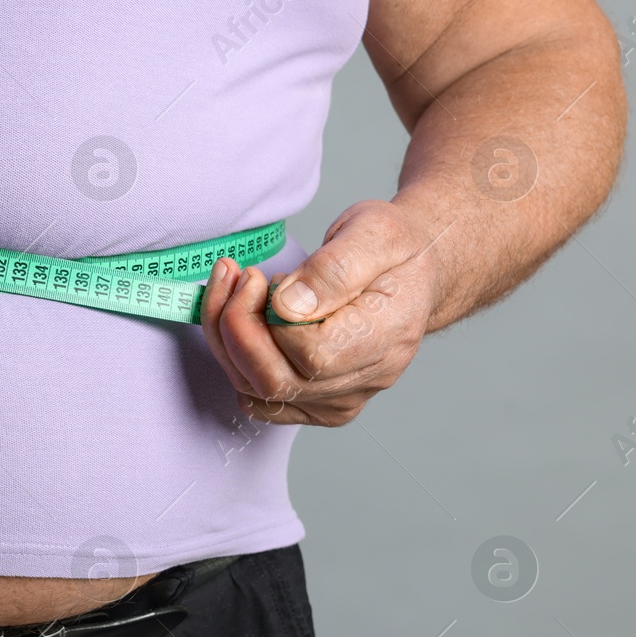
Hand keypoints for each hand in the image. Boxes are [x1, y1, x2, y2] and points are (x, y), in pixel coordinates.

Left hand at [198, 199, 440, 425]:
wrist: (410, 272)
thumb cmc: (396, 251)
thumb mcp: (376, 233)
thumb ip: (333, 269)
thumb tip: (286, 305)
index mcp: (386, 340)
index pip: (311, 356)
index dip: (270, 318)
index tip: (262, 277)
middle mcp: (362, 381)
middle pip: (276, 381)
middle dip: (236, 327)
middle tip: (237, 278)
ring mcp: (337, 399)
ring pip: (257, 390)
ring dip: (225, 337)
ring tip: (232, 287)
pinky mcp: (314, 402)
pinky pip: (258, 397)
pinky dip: (234, 358)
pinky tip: (240, 319)